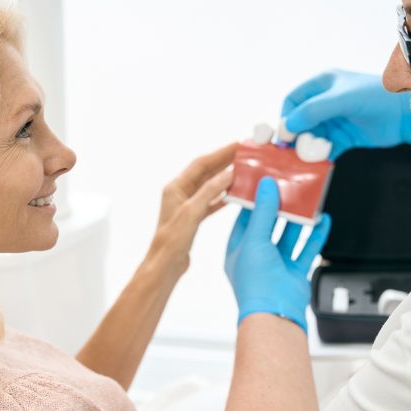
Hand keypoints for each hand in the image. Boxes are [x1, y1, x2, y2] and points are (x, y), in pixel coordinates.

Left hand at [148, 142, 237, 275]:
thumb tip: (228, 174)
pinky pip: (211, 202)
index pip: (201, 164)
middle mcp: (180, 194)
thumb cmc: (171, 241)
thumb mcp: (191, 212)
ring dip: (225, 178)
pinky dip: (223, 196)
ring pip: (209, 186)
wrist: (165, 265)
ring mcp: (187, 206)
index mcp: (176, 188)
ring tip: (243, 170)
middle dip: (224, 162)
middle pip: (206, 172)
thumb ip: (209, 192)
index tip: (237, 145)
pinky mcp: (193, 218)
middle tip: (244, 154)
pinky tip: (235, 194)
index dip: (220, 153)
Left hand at [225, 178, 330, 332]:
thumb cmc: (256, 282)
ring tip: (307, 200)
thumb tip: (265, 186)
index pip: (244, 219)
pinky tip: (323, 220)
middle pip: (268, 225)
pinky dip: (315, 235)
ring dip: (298, 219)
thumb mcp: (254, 239)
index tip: (264, 183)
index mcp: (238, 250)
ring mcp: (276, 265)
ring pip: (288, 235)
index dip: (253, 200)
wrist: (275, 313)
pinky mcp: (294, 272)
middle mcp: (256, 257)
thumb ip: (261, 212)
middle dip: (279, 207)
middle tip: (288, 186)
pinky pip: (306, 249)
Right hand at [281, 70, 410, 159]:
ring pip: (310, 137)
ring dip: (307, 149)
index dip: (285, 117)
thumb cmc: (375, 98)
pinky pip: (324, 149)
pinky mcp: (344, 137)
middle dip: (295, 137)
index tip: (284, 137)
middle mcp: (325, 102)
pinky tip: (319, 164)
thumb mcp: (342, 99)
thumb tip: (287, 127)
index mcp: (322, 84)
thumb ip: (313, 110)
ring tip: (308, 159)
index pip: (292, 100)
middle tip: (293, 152)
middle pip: (299, 122)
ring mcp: (335, 120)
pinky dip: (320, 157)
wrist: (405, 115)